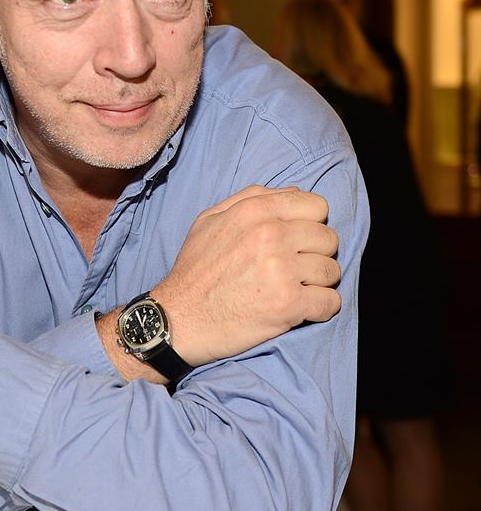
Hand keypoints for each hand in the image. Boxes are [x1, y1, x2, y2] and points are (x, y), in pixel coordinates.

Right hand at [155, 185, 340, 365]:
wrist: (179, 319)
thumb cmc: (195, 269)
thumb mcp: (209, 220)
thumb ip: (251, 198)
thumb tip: (295, 192)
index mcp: (254, 211)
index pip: (316, 206)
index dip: (311, 224)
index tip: (298, 240)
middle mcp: (270, 235)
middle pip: (329, 238)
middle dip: (317, 254)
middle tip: (297, 268)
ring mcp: (281, 270)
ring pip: (332, 270)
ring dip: (319, 283)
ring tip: (296, 288)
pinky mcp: (288, 305)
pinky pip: (331, 302)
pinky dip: (321, 308)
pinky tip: (301, 309)